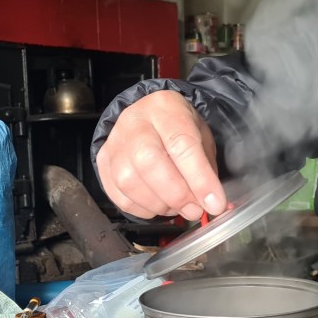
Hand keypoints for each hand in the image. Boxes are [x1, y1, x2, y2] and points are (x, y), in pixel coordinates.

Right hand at [95, 90, 226, 219]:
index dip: (199, 179)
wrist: (148, 118)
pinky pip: (119, 196)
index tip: (214, 203)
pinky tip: (157, 204)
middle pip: (148, 162)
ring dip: (159, 204)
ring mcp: (114, 142)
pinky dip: (142, 209)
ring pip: (129, 182)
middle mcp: (134, 122)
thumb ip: (206, 169)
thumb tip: (212, 203)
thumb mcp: (201, 137)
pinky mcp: (103, 162)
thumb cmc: (177, 129)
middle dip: (176, 194)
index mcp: (166, 108)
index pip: (181, 144)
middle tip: (194, 209)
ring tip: (177, 206)